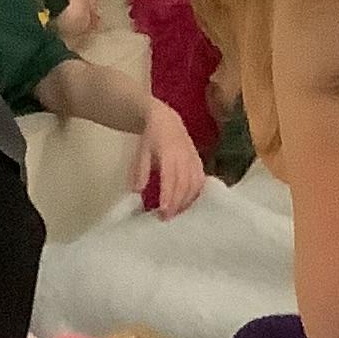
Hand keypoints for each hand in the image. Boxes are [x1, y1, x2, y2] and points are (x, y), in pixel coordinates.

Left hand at [134, 97, 205, 217]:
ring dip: (186, 201)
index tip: (163, 210)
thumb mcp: (142, 151)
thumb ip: (141, 171)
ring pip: (194, 184)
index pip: (170, 177)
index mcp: (169, 152)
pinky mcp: (199, 161)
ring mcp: (194, 159)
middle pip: (183, 184)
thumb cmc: (152, 137)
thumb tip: (137, 191)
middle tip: (166, 218)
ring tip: (176, 213)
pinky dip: (195, 194)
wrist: (167, 120)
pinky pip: (201, 180)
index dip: (168, 195)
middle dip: (175, 203)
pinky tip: (188, 202)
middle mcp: (184, 156)